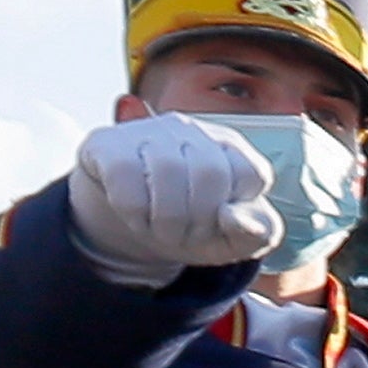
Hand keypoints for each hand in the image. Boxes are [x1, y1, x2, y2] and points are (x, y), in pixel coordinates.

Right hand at [66, 112, 282, 285]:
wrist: (134, 220)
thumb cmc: (194, 224)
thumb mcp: (234, 238)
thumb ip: (258, 231)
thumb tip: (240, 220)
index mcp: (232, 148)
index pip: (252, 174)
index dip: (238, 213)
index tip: (220, 227)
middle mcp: (192, 129)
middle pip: (210, 173)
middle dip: (201, 220)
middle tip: (187, 237)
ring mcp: (149, 130)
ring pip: (168, 171)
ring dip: (167, 220)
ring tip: (162, 231)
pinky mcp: (109, 143)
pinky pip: (126, 177)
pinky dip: (134, 212)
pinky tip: (136, 216)